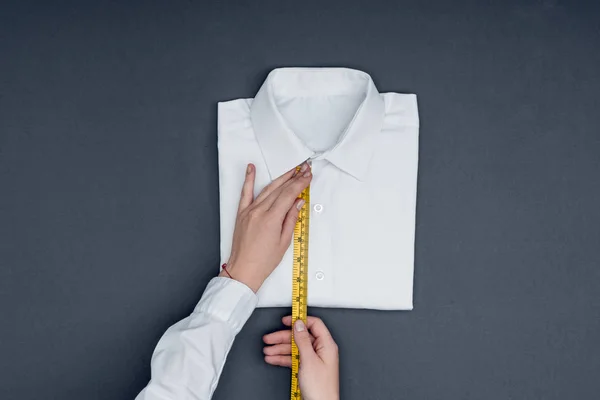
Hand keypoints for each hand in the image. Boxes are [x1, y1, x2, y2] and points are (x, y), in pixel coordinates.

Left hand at [220, 162, 311, 291]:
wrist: (243, 270)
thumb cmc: (264, 261)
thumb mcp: (284, 241)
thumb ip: (291, 218)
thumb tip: (298, 202)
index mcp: (271, 219)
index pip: (289, 195)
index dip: (300, 183)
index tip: (308, 176)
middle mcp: (259, 212)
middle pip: (280, 189)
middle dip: (294, 177)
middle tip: (304, 169)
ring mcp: (249, 211)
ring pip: (267, 189)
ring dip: (280, 178)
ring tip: (291, 170)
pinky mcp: (242, 213)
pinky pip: (245, 192)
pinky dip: (248, 179)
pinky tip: (251, 168)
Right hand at [263, 316, 339, 399]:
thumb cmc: (321, 388)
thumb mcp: (309, 360)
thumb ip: (303, 340)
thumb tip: (299, 324)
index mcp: (327, 345)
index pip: (313, 324)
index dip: (299, 320)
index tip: (286, 321)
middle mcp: (321, 350)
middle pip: (300, 337)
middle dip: (283, 337)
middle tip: (269, 338)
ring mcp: (314, 359)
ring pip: (294, 348)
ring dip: (280, 349)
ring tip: (267, 350)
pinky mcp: (307, 368)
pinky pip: (293, 358)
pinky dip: (282, 358)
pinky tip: (272, 358)